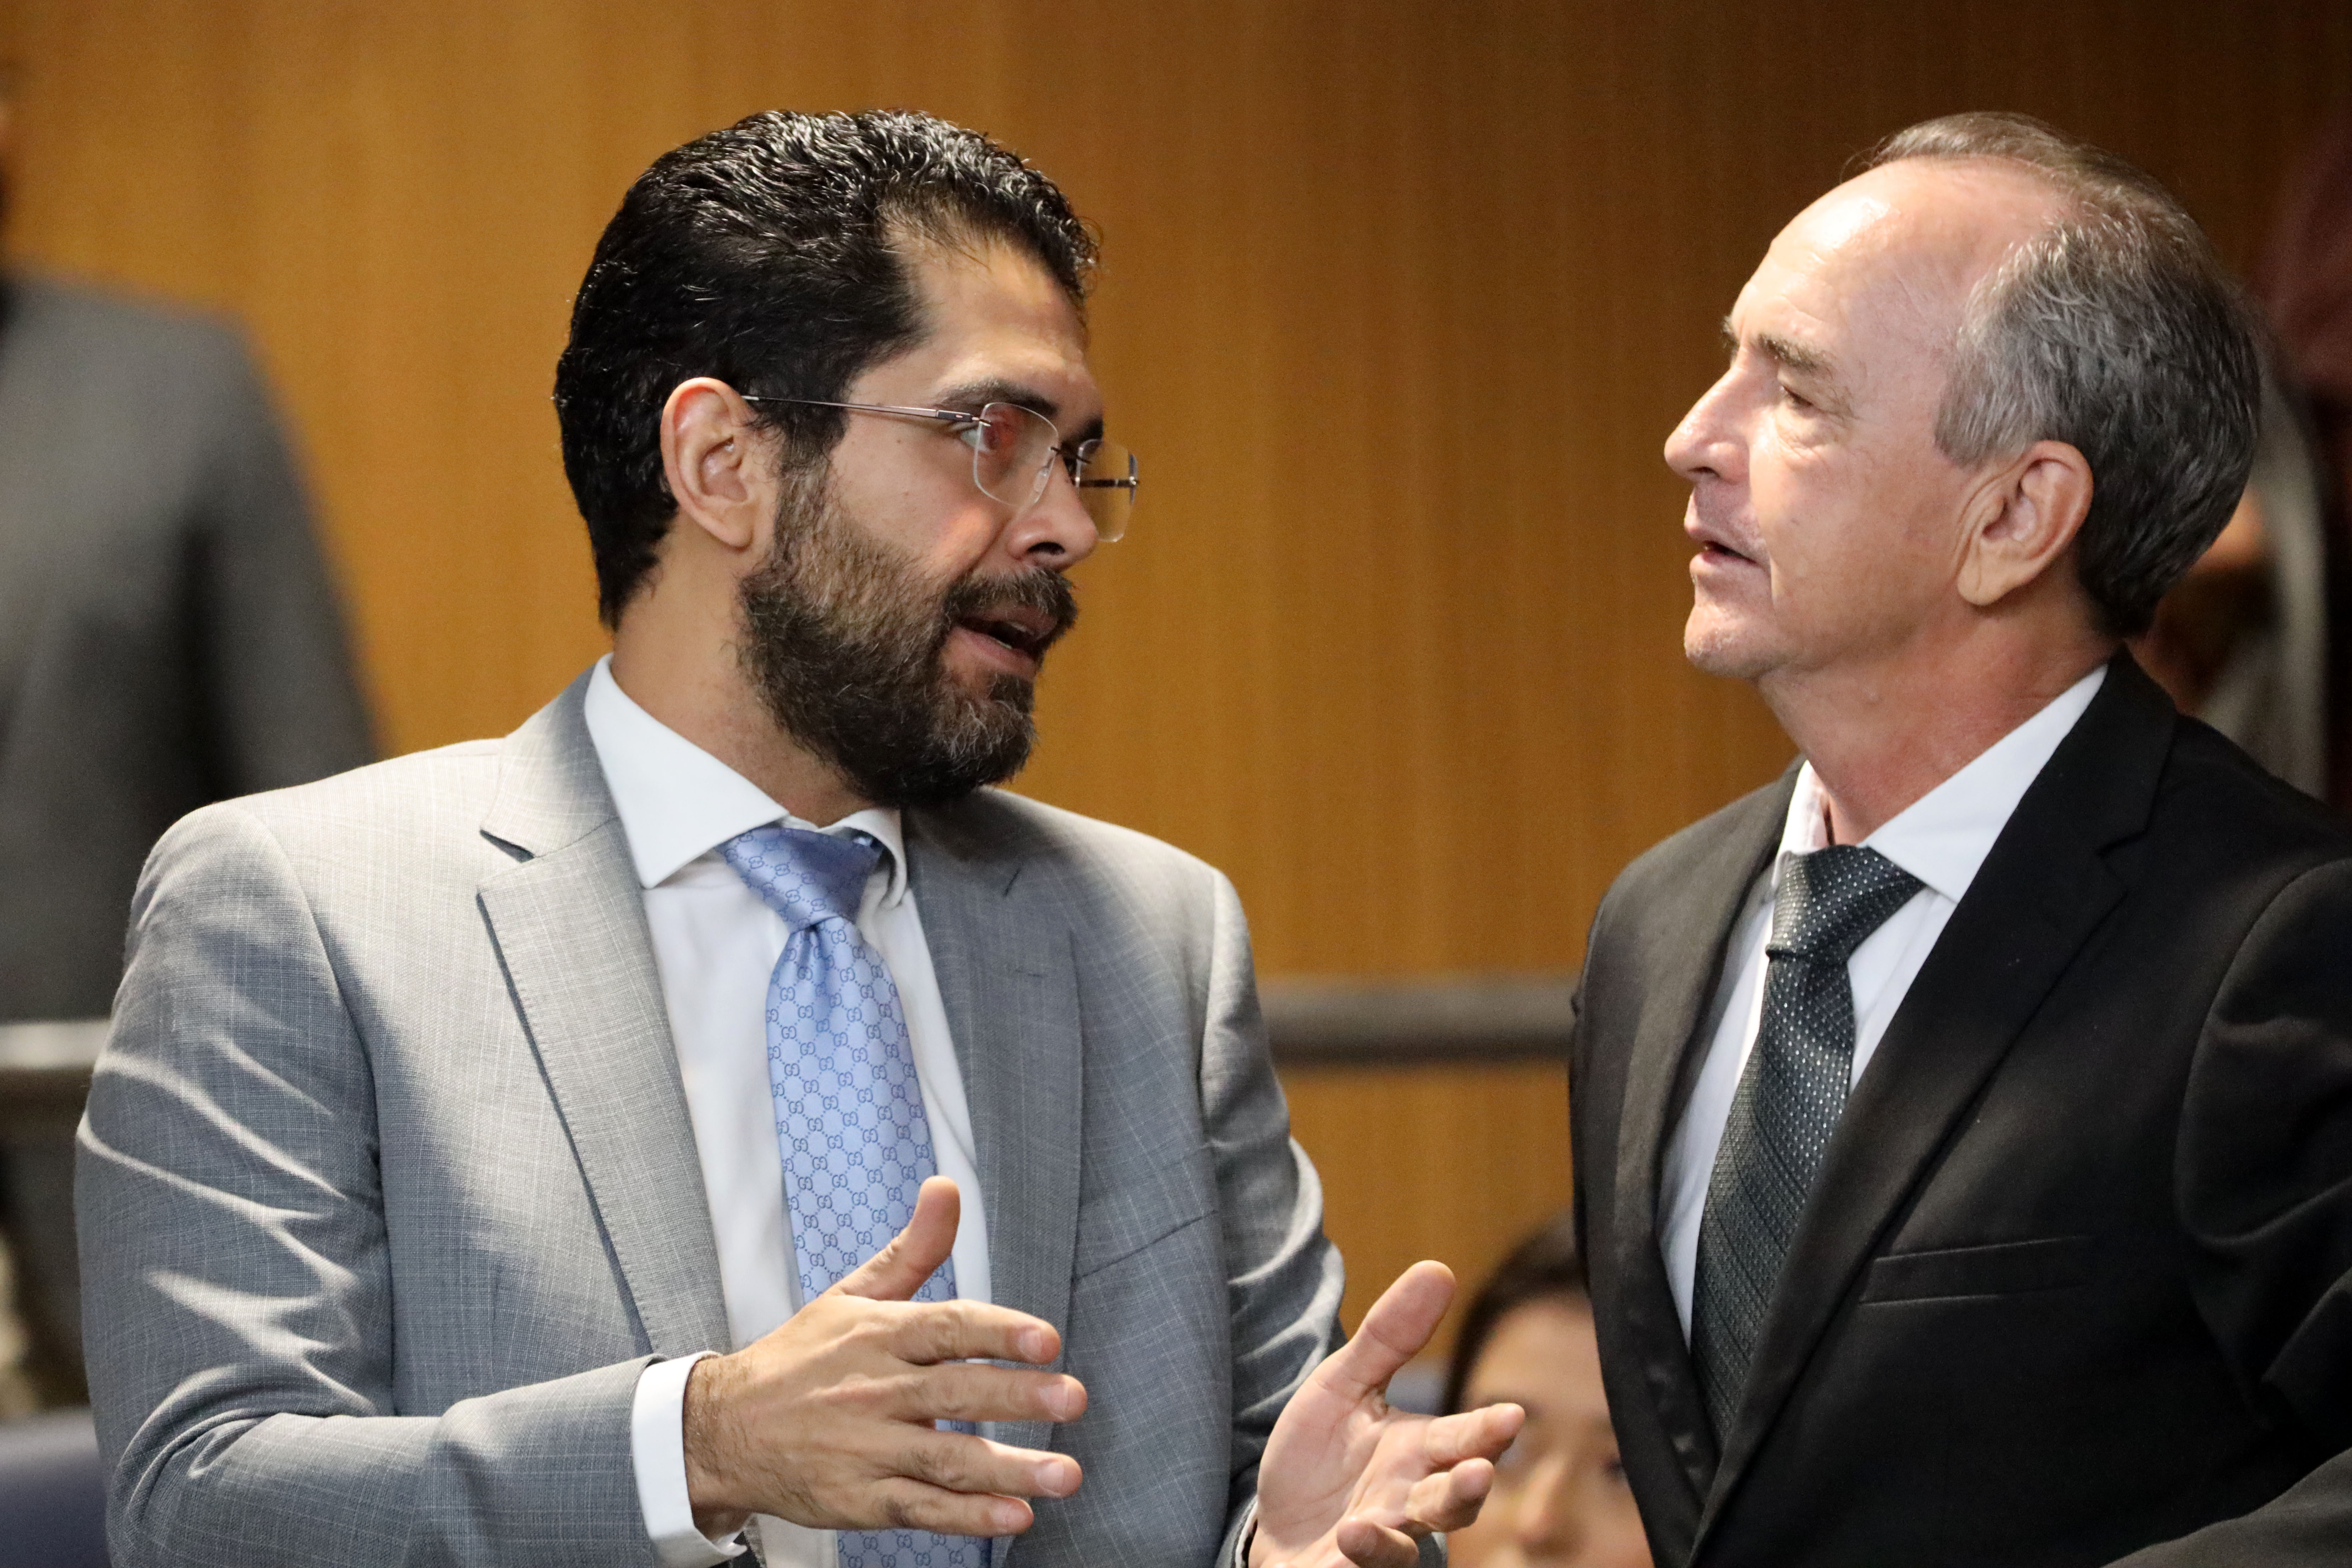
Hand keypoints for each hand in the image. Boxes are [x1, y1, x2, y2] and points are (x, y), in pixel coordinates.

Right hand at [682, 1178, 1086, 1538]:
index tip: (1046, 1339)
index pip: (946, 1328)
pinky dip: (968, 1517)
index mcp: (879, 1336)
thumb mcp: (851, 1295)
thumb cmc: (799, 1359)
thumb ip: (913, 1249)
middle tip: (1073, 1398)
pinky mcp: (861, 1499)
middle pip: (955, 1394)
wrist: (723, 1430)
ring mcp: (868, 1449)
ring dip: (1010, 1469)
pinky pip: (921, 1509)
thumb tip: (947, 1188)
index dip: (997, 1331)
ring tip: (1064, 1473)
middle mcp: (876, 1391)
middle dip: (1018, 1397)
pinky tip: (1014, 1515)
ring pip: (947, 1460)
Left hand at [1250, 1261, 1524, 1567]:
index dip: (1487, 1432)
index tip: (1511, 1417)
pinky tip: (1350, 1537)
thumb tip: (1438, 1268)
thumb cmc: (1320, 1458)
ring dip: (1412, 1532)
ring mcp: (1383, 1542)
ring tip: (1398, 1515)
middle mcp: (1410, 1501)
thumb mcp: (1343, 1386)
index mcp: (1418, 1452)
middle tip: (1478, 1470)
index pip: (1462, 1439)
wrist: (1276, 1528)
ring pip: (1415, 1543)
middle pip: (1452, 1498)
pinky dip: (1364, 1557)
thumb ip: (1388, 1337)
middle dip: (1467, 1486)